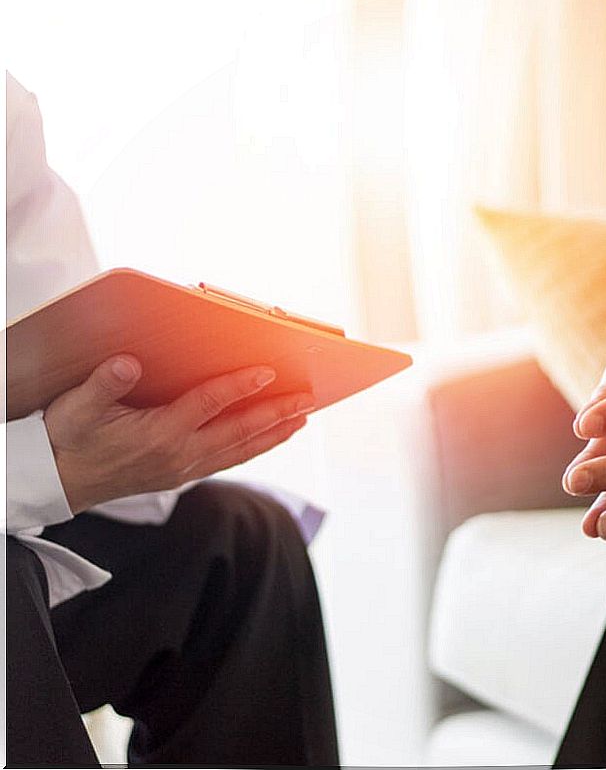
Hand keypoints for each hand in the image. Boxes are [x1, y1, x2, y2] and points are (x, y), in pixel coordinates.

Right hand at [45, 355, 314, 512]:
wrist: (59, 481)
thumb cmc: (67, 439)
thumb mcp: (75, 409)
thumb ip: (102, 385)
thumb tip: (126, 363)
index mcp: (157, 434)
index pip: (208, 405)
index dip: (239, 387)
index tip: (267, 371)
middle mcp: (178, 455)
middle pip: (238, 432)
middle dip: (276, 414)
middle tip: (307, 399)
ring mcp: (184, 468)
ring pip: (241, 450)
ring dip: (274, 434)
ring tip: (303, 418)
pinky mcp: (184, 474)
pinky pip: (230, 460)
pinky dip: (256, 447)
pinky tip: (272, 436)